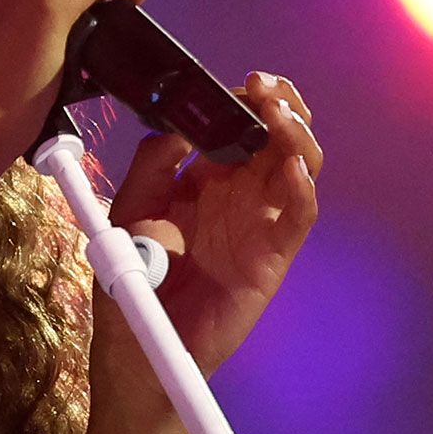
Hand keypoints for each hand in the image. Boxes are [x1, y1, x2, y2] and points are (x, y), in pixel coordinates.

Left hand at [99, 72, 322, 377]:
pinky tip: (291, 170)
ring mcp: (260, 222)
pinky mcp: (272, 256)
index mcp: (205, 178)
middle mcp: (240, 194)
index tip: (240, 83)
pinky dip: (303, 191)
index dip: (246, 99)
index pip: (239, 125)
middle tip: (264, 89)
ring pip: (299, 167)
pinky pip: (298, 217)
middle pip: (278, 137)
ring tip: (278, 117)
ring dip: (296, 136)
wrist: (142, 350)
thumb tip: (180, 126)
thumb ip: (152, 166)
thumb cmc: (133, 283)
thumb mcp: (129, 211)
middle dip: (280, 105)